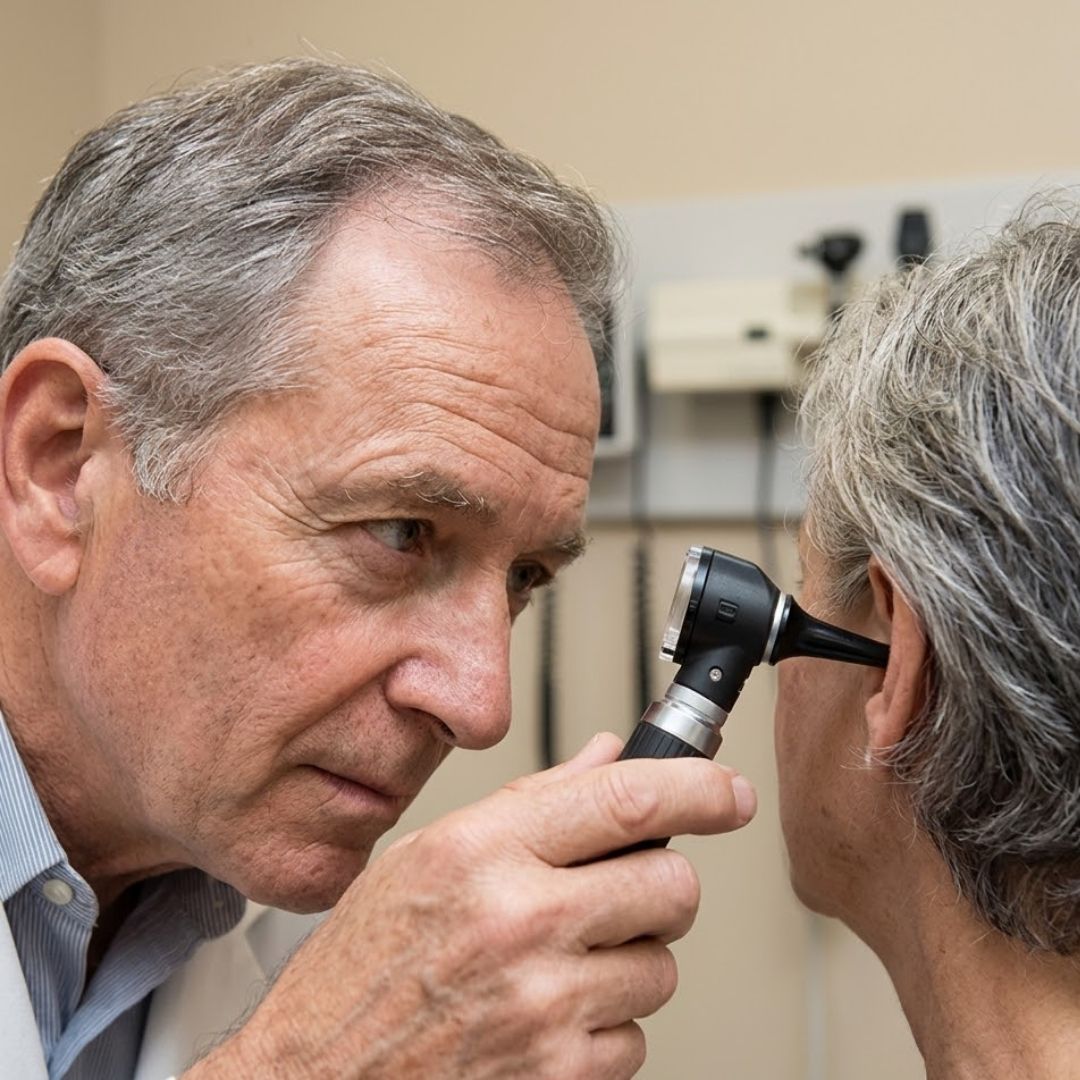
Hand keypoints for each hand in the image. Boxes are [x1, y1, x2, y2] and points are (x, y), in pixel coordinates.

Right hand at [188, 733, 756, 1078]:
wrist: (316, 1079)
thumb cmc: (361, 966)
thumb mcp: (429, 855)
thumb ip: (532, 800)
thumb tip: (609, 757)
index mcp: (483, 850)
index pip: (627, 800)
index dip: (698, 787)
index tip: (727, 790)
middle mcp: (519, 920)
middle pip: (670, 886)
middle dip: (662, 885)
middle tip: (625, 889)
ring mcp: (543, 1004)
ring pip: (662, 966)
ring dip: (630, 959)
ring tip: (561, 960)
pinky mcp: (559, 1074)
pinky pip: (635, 1037)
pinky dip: (605, 1025)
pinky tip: (548, 1013)